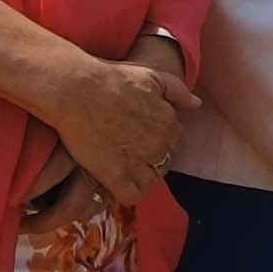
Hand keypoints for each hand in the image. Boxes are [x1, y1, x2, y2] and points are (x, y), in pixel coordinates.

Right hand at [32, 46, 198, 213]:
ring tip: (123, 169)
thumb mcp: (151, 76)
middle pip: (164, 163)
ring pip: (150, 182)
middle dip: (152, 160)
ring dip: (140, 178)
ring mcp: (137, 162)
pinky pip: (131, 195)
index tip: (144, 138)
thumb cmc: (110, 78)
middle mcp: (157, 145)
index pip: (176, 142)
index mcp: (168, 122)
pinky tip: (115, 183)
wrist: (75, 89)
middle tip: (130, 153)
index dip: (161, 141)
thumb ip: (177, 90)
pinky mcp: (115, 175)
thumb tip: (196, 104)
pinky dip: (126, 193)